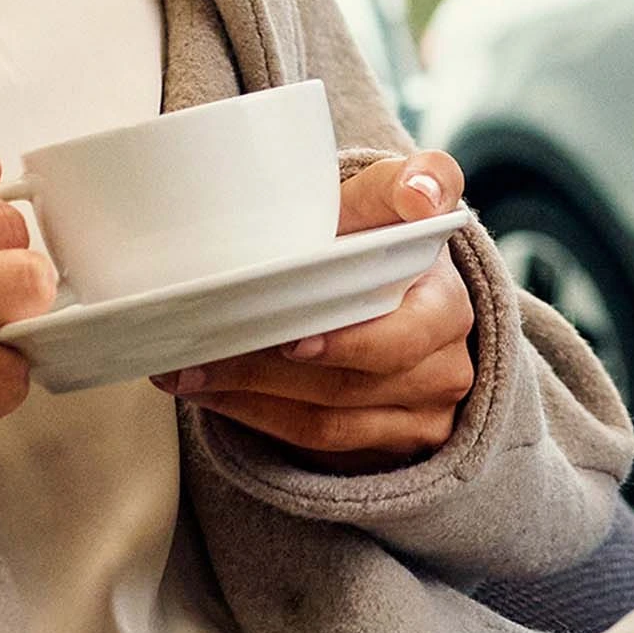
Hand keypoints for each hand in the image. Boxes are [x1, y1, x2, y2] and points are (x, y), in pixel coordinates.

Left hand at [150, 149, 474, 471]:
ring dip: (249, 396)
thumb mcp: (378, 204)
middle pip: (354, 378)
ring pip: (331, 417)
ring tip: (185, 372)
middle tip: (200, 353)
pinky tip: (212, 392)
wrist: (382, 290)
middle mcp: (448, 354)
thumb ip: (390, 187)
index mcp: (443, 294)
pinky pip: (321, 442)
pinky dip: (258, 417)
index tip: (293, 344)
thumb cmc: (367, 238)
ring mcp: (428, 407)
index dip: (352, 340)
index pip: (410, 326)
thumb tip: (418, 194)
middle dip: (269, 370)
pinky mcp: (399, 445)